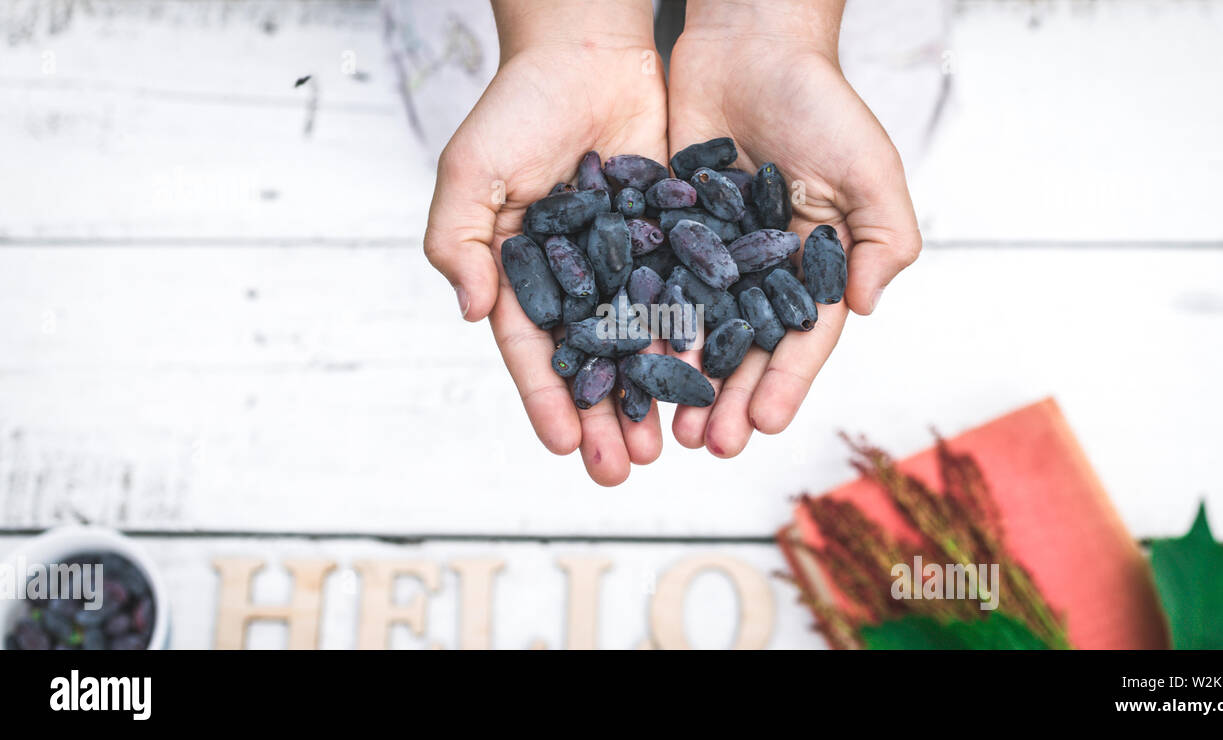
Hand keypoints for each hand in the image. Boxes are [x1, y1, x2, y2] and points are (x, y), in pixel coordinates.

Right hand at [424, 0, 665, 485]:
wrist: (588, 51)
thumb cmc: (518, 107)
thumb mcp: (471, 170)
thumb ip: (458, 240)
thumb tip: (468, 312)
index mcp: (520, 274)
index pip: (533, 350)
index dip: (547, 399)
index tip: (566, 445)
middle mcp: (576, 280)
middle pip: (591, 361)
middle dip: (604, 416)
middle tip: (621, 469)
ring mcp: (626, 264)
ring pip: (642, 342)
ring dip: (652, 395)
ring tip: (669, 445)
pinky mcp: (672, 240)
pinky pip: (685, 297)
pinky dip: (693, 339)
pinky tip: (708, 379)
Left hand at [665, 0, 921, 457]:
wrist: (750, 43)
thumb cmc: (821, 102)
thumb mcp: (869, 168)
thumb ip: (883, 238)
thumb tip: (867, 308)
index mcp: (817, 266)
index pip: (802, 337)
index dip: (785, 382)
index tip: (761, 425)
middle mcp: (763, 270)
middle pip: (745, 348)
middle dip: (727, 397)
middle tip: (706, 443)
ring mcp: (714, 254)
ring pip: (697, 328)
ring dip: (682, 378)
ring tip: (666, 425)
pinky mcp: (669, 230)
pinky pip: (654, 286)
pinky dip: (643, 325)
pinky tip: (625, 363)